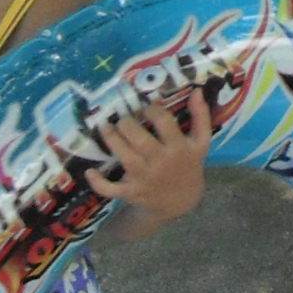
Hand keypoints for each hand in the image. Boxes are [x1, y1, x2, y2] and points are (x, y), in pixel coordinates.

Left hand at [92, 89, 212, 226]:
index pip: (164, 122)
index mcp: (179, 147)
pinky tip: (90, 171)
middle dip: (127, 123)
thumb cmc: (189, 165)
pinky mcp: (131, 192)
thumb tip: (196, 91)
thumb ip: (201, 116)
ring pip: (124, 157)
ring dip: (112, 140)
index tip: (146, 108)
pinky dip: (98, 182)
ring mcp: (144, 178)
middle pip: (139, 139)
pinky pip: (111, 189)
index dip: (152, 110)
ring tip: (105, 127)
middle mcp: (161, 162)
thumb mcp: (201, 142)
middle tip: (123, 118)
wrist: (181, 202)